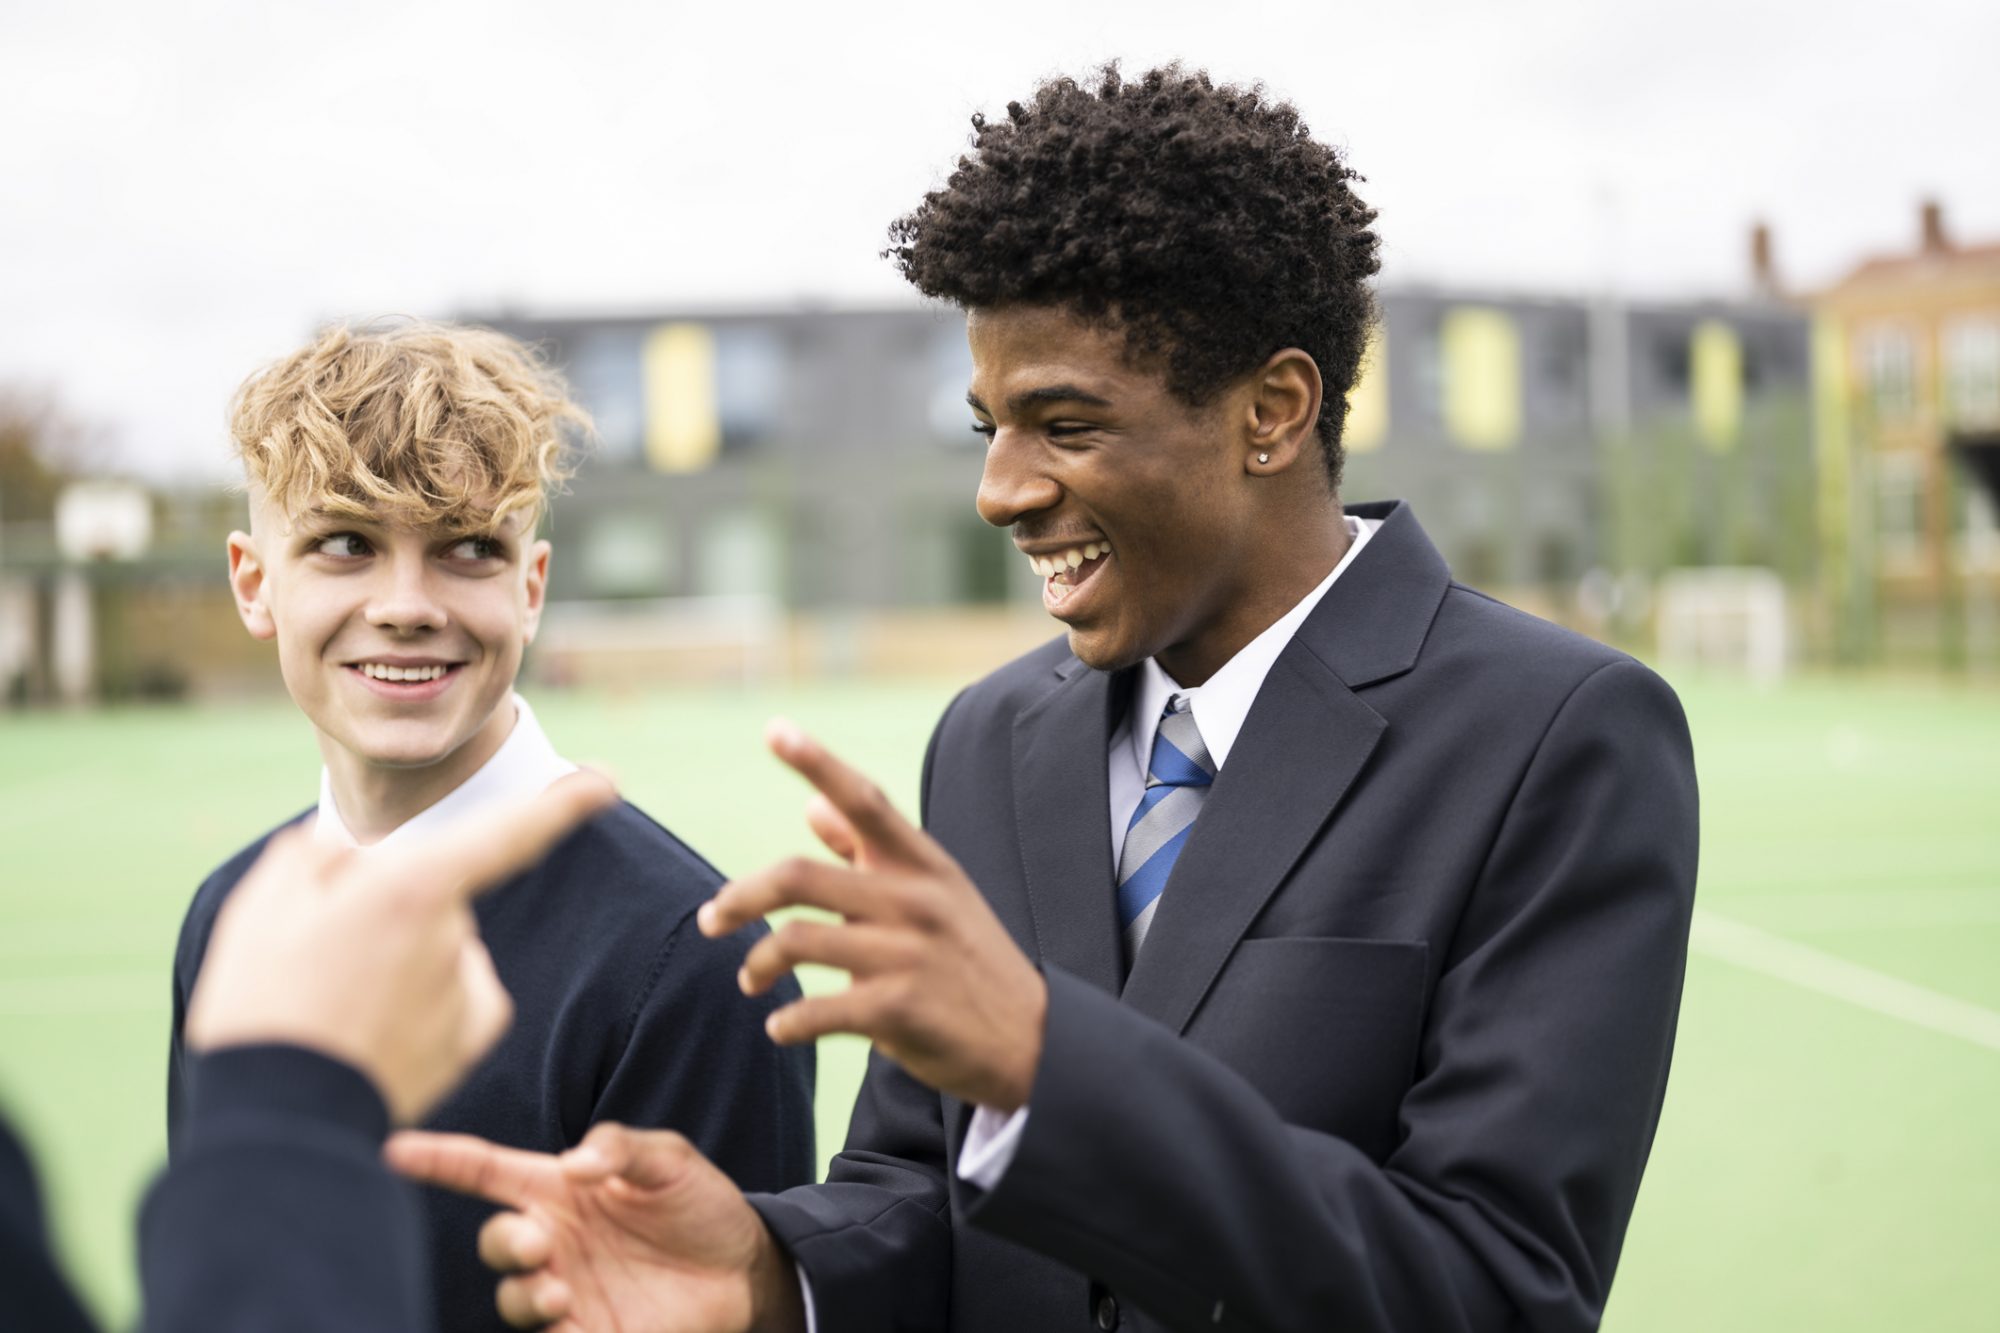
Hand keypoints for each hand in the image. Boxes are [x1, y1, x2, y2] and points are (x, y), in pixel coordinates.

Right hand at [184, 770, 616, 1123]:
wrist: (280, 1123)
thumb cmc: (264, 1006)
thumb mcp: (263, 907)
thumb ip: (318, 859)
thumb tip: (353, 858)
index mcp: (414, 887)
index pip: (506, 832)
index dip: (561, 804)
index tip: (607, 781)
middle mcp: (458, 934)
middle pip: (434, 895)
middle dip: (390, 911)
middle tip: (319, 963)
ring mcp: (469, 987)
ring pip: (441, 945)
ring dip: (401, 961)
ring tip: (336, 1006)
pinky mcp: (471, 1036)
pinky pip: (458, 990)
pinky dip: (426, 1000)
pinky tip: (377, 1029)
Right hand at [386, 1122, 805, 1332]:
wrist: (746, 1267)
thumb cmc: (700, 1205)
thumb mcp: (670, 1160)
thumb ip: (621, 1148)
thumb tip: (572, 1166)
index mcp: (560, 1189)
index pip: (486, 1171)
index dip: (440, 1160)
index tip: (395, 1149)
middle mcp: (555, 1241)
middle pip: (497, 1242)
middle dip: (505, 1243)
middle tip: (541, 1243)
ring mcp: (568, 1291)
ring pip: (514, 1298)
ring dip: (525, 1295)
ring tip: (559, 1292)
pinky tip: (571, 1322)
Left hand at [699, 719, 1048, 1111]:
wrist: (1031, 1041)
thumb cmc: (969, 961)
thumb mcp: (935, 896)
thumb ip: (872, 853)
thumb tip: (814, 805)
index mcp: (925, 864)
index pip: (865, 800)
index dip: (817, 761)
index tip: (774, 729)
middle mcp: (917, 901)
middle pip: (798, 877)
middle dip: (740, 898)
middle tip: (711, 920)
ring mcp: (910, 955)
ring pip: (796, 942)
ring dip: (758, 965)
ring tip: (752, 981)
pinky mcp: (901, 1010)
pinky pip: (816, 1010)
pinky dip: (786, 1022)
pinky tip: (781, 1027)